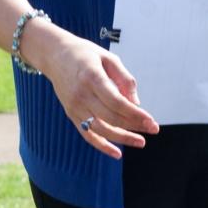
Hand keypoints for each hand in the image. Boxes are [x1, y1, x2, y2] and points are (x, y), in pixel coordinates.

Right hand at [42, 30, 158, 158]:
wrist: (55, 55)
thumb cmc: (85, 54)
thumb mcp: (108, 58)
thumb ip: (125, 79)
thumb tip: (136, 104)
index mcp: (92, 77)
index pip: (117, 102)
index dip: (136, 114)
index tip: (152, 121)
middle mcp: (82, 95)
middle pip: (111, 117)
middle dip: (135, 126)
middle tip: (153, 130)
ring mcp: (75, 107)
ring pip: (101, 129)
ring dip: (123, 138)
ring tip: (141, 142)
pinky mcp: (71, 114)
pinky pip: (87, 135)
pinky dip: (102, 146)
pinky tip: (117, 153)